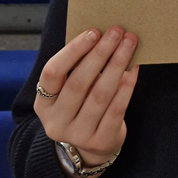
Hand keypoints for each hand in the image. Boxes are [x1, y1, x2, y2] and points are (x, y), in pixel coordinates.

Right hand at [35, 26, 138, 168]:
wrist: (90, 146)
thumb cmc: (80, 106)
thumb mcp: (68, 91)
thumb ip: (77, 67)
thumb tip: (102, 35)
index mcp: (43, 104)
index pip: (52, 73)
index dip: (73, 51)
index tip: (93, 32)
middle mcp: (56, 122)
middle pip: (79, 83)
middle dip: (100, 53)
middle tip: (117, 31)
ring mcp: (78, 135)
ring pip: (100, 95)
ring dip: (117, 65)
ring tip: (129, 44)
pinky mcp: (100, 141)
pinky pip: (116, 109)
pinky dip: (127, 86)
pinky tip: (134, 68)